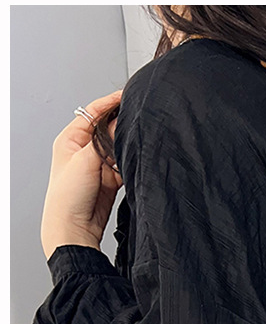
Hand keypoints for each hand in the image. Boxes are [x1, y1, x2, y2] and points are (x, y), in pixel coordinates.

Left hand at [40, 90, 123, 260]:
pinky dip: (131, 163)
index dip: (110, 103)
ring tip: (139, 141)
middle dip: (122, 124)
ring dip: (128, 146)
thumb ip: (103, 141)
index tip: (127, 96)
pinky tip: (137, 161)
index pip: (93, 113)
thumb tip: (119, 124)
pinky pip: (125, 165)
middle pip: (108, 129)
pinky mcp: (110, 180)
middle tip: (138, 120)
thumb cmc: (67, 197)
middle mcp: (84, 150)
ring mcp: (98, 165)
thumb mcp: (84, 160)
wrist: (74, 228)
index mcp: (70, 139)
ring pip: (119, 147)